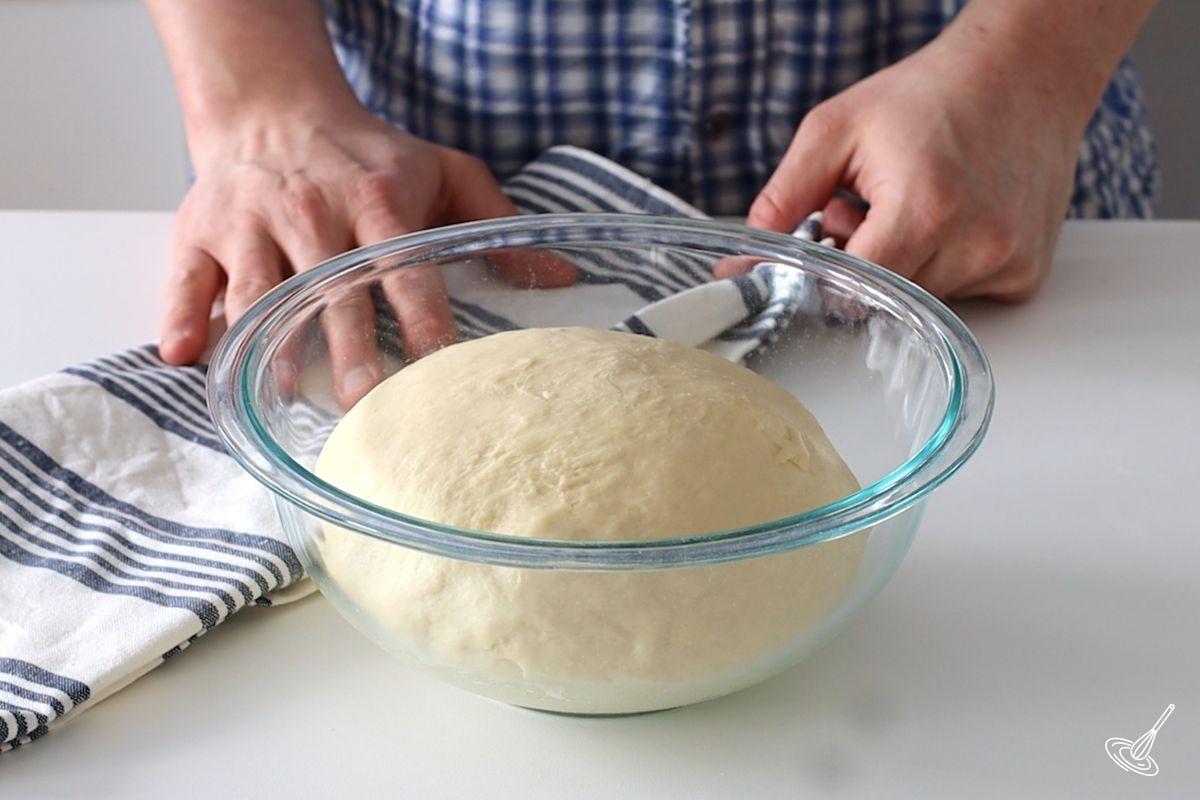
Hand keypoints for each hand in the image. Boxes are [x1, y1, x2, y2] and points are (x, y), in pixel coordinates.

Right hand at [159, 106, 573, 405]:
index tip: (441, 371)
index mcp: (376, 200)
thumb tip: (562, 277)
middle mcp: (313, 212)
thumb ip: (498, 223)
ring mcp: (251, 221)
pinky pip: (187, 279)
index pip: (405, 270)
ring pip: (259, 291)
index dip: (424, 321)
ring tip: (286, 395)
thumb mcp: (441, 170)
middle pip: (332, 291)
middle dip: (348, 349)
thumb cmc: (365, 152)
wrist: (273, 107)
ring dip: (270, 344)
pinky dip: (184, 316)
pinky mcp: (200, 229)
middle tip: (366, 404)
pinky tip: (189, 356)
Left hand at [741, 22, 1092, 301]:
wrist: (1025, 71)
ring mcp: (1008, 263)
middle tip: (865, 212)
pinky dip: (943, 269)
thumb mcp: (835, 130)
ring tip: (910, 207)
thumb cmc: (931, 94)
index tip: (820, 247)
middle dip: (862, 268)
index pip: (851, 291)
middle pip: (884, 302)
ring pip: (920, 303)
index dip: (825, 274)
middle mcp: (977, 244)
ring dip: (901, 268)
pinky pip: (963, 297)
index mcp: (925, 210)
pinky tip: (950, 220)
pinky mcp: (1026, 274)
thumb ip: (782, 200)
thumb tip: (742, 263)